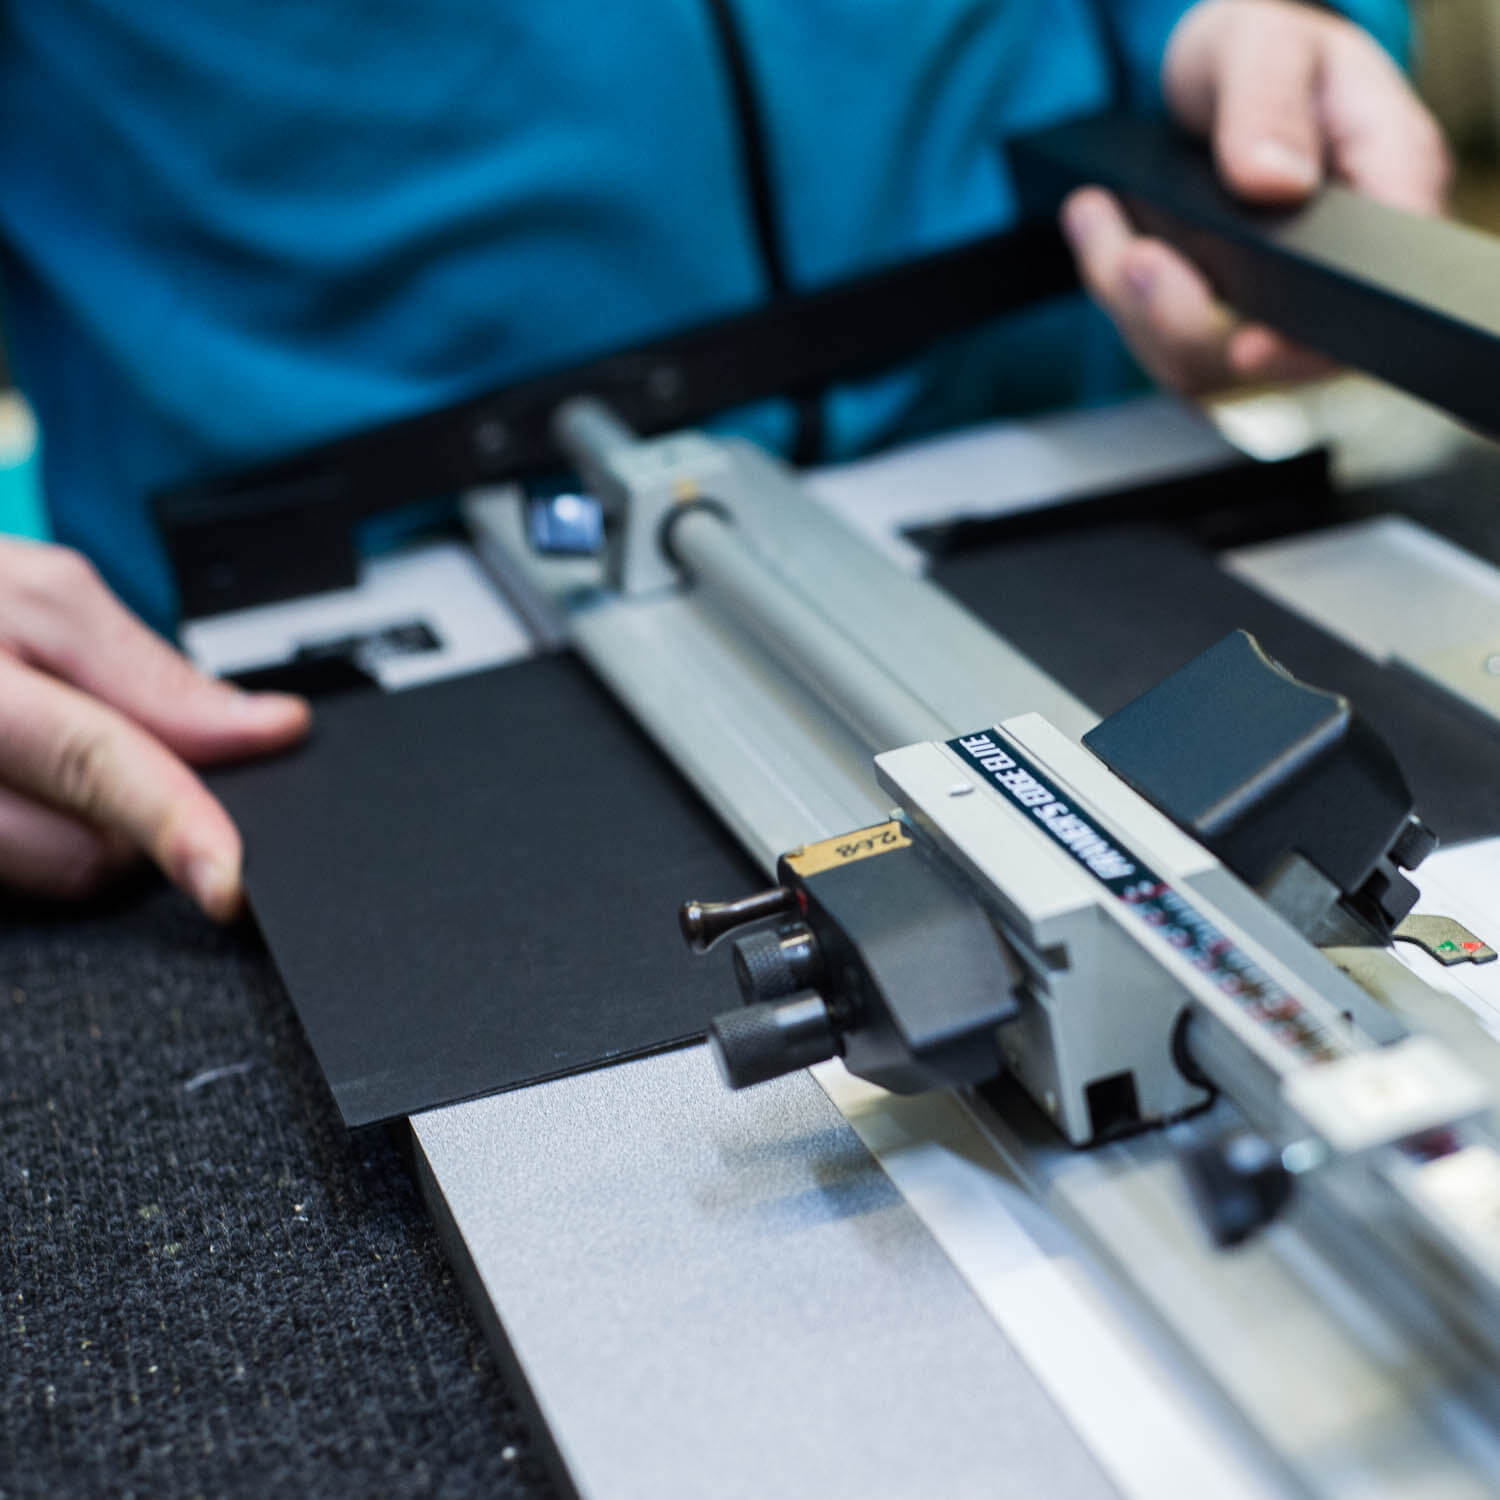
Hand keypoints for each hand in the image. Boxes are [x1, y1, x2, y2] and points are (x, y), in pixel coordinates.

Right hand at [0, 538, 308, 918]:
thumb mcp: (35, 599)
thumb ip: (150, 674)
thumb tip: (266, 730)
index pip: (88, 759)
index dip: (172, 818)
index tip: (228, 874)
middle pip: (82, 852)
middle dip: (143, 821)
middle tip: (140, 763)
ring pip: (53, 877)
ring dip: (93, 838)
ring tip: (52, 762)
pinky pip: (16, 880)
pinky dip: (46, 843)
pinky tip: (28, 790)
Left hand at [1060, 0, 1451, 393]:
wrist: (1230, 78)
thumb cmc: (1266, 53)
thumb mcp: (1264, 43)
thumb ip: (1271, 103)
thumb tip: (1275, 183)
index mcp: (1390, 183)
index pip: (1377, 288)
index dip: (1313, 338)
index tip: (1248, 347)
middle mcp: (1347, 265)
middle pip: (1279, 352)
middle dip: (1189, 316)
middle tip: (1135, 259)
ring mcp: (1287, 305)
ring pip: (1205, 357)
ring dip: (1134, 301)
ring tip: (1094, 215)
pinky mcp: (1228, 324)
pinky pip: (1166, 346)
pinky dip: (1120, 296)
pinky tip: (1098, 231)